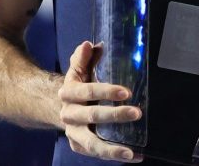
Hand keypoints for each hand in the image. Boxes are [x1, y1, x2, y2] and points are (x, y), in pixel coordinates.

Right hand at [59, 41, 142, 162]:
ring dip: (111, 149)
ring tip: (130, 152)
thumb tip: (89, 45)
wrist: (62, 108)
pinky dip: (115, 156)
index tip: (125, 92)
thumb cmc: (78, 86)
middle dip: (114, 115)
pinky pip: (98, 154)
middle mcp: (69, 114)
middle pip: (91, 116)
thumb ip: (82, 58)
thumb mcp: (78, 70)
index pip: (87, 91)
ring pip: (91, 144)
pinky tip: (135, 156)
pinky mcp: (79, 146)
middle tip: (136, 113)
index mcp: (68, 93)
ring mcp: (74, 133)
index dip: (106, 91)